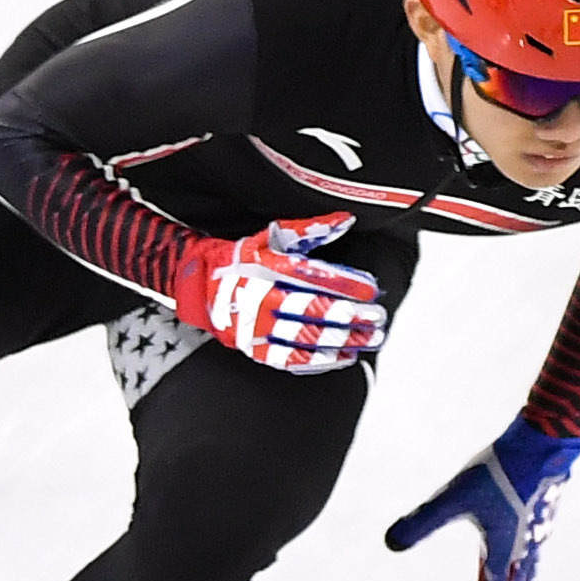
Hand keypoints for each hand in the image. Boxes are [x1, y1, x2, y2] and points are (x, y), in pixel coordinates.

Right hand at [172, 212, 386, 374]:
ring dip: (343, 341)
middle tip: (377, 319)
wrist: (202, 286)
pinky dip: (320, 360)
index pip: (315, 278)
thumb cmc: (243, 259)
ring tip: (369, 339)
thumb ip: (311, 229)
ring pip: (307, 337)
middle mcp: (264, 297)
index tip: (370, 290)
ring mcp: (258, 327)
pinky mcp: (255, 349)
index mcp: (270, 267)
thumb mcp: (273, 235)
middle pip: (315, 310)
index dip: (346, 285)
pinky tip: (343, 357)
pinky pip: (292, 360)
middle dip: (351, 317)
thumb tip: (345, 220)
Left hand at [383, 418, 579, 580]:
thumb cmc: (497, 472)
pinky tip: (529, 565)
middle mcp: (521, 549)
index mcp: (501, 550)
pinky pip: (534, 556)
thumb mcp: (452, 497)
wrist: (543, 445)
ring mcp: (535, 536)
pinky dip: (530, 573)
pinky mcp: (541, 518)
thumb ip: (422, 521)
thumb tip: (390, 542)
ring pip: (527, 577)